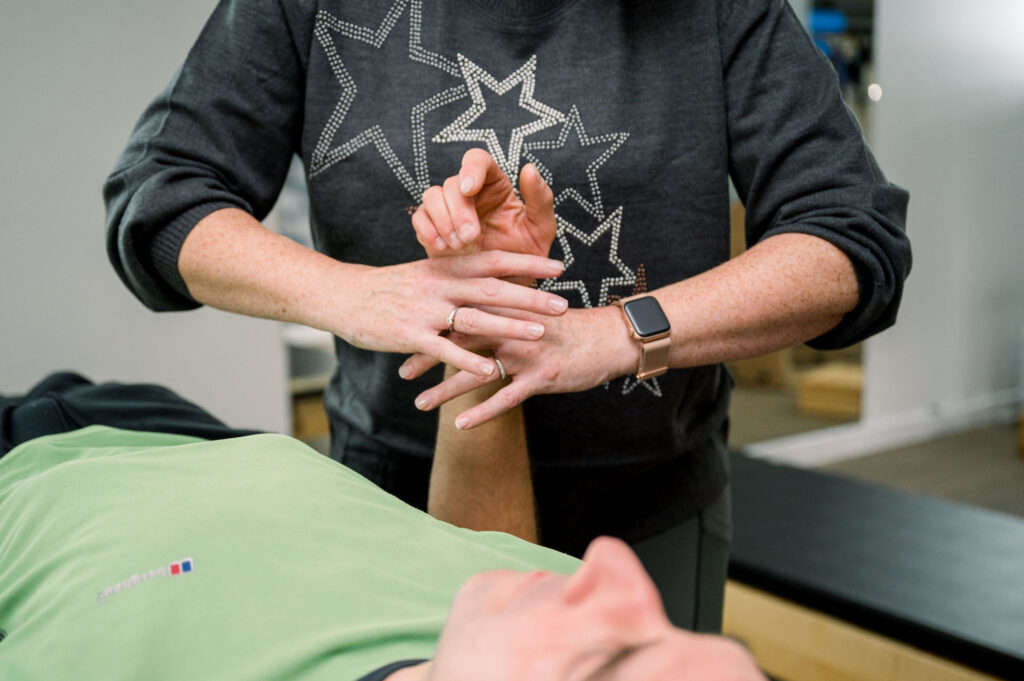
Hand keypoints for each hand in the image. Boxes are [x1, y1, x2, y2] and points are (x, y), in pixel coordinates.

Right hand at [331, 251, 567, 377]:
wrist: (343, 295)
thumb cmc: (389, 287)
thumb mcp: (425, 272)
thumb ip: (457, 276)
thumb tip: (492, 277)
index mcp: (445, 267)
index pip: (494, 260)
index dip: (528, 264)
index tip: (559, 267)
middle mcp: (439, 285)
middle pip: (492, 289)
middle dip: (530, 298)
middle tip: (562, 306)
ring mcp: (425, 311)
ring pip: (473, 319)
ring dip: (509, 327)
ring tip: (539, 336)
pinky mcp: (409, 336)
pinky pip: (443, 350)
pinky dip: (467, 361)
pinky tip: (490, 372)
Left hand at [400, 306, 638, 427]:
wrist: (611, 338)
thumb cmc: (571, 328)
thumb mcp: (535, 313)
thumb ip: (505, 313)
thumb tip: (478, 315)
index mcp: (508, 309)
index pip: (461, 314)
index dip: (433, 326)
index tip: (407, 335)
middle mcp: (512, 328)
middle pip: (460, 341)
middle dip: (428, 357)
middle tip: (402, 371)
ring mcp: (526, 353)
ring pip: (476, 372)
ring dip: (445, 390)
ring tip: (420, 404)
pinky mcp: (542, 378)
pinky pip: (505, 398)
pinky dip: (481, 412)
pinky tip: (460, 425)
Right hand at [412, 149, 555, 257]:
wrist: (507, 287)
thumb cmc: (526, 254)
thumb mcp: (541, 229)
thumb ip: (540, 199)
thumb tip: (530, 169)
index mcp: (495, 186)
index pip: (478, 160)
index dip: (470, 168)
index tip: (470, 188)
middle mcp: (469, 193)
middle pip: (452, 183)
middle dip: (459, 210)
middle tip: (470, 237)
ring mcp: (448, 210)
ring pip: (432, 196)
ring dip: (442, 220)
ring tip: (458, 246)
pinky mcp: (432, 228)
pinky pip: (420, 218)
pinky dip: (427, 230)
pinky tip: (442, 247)